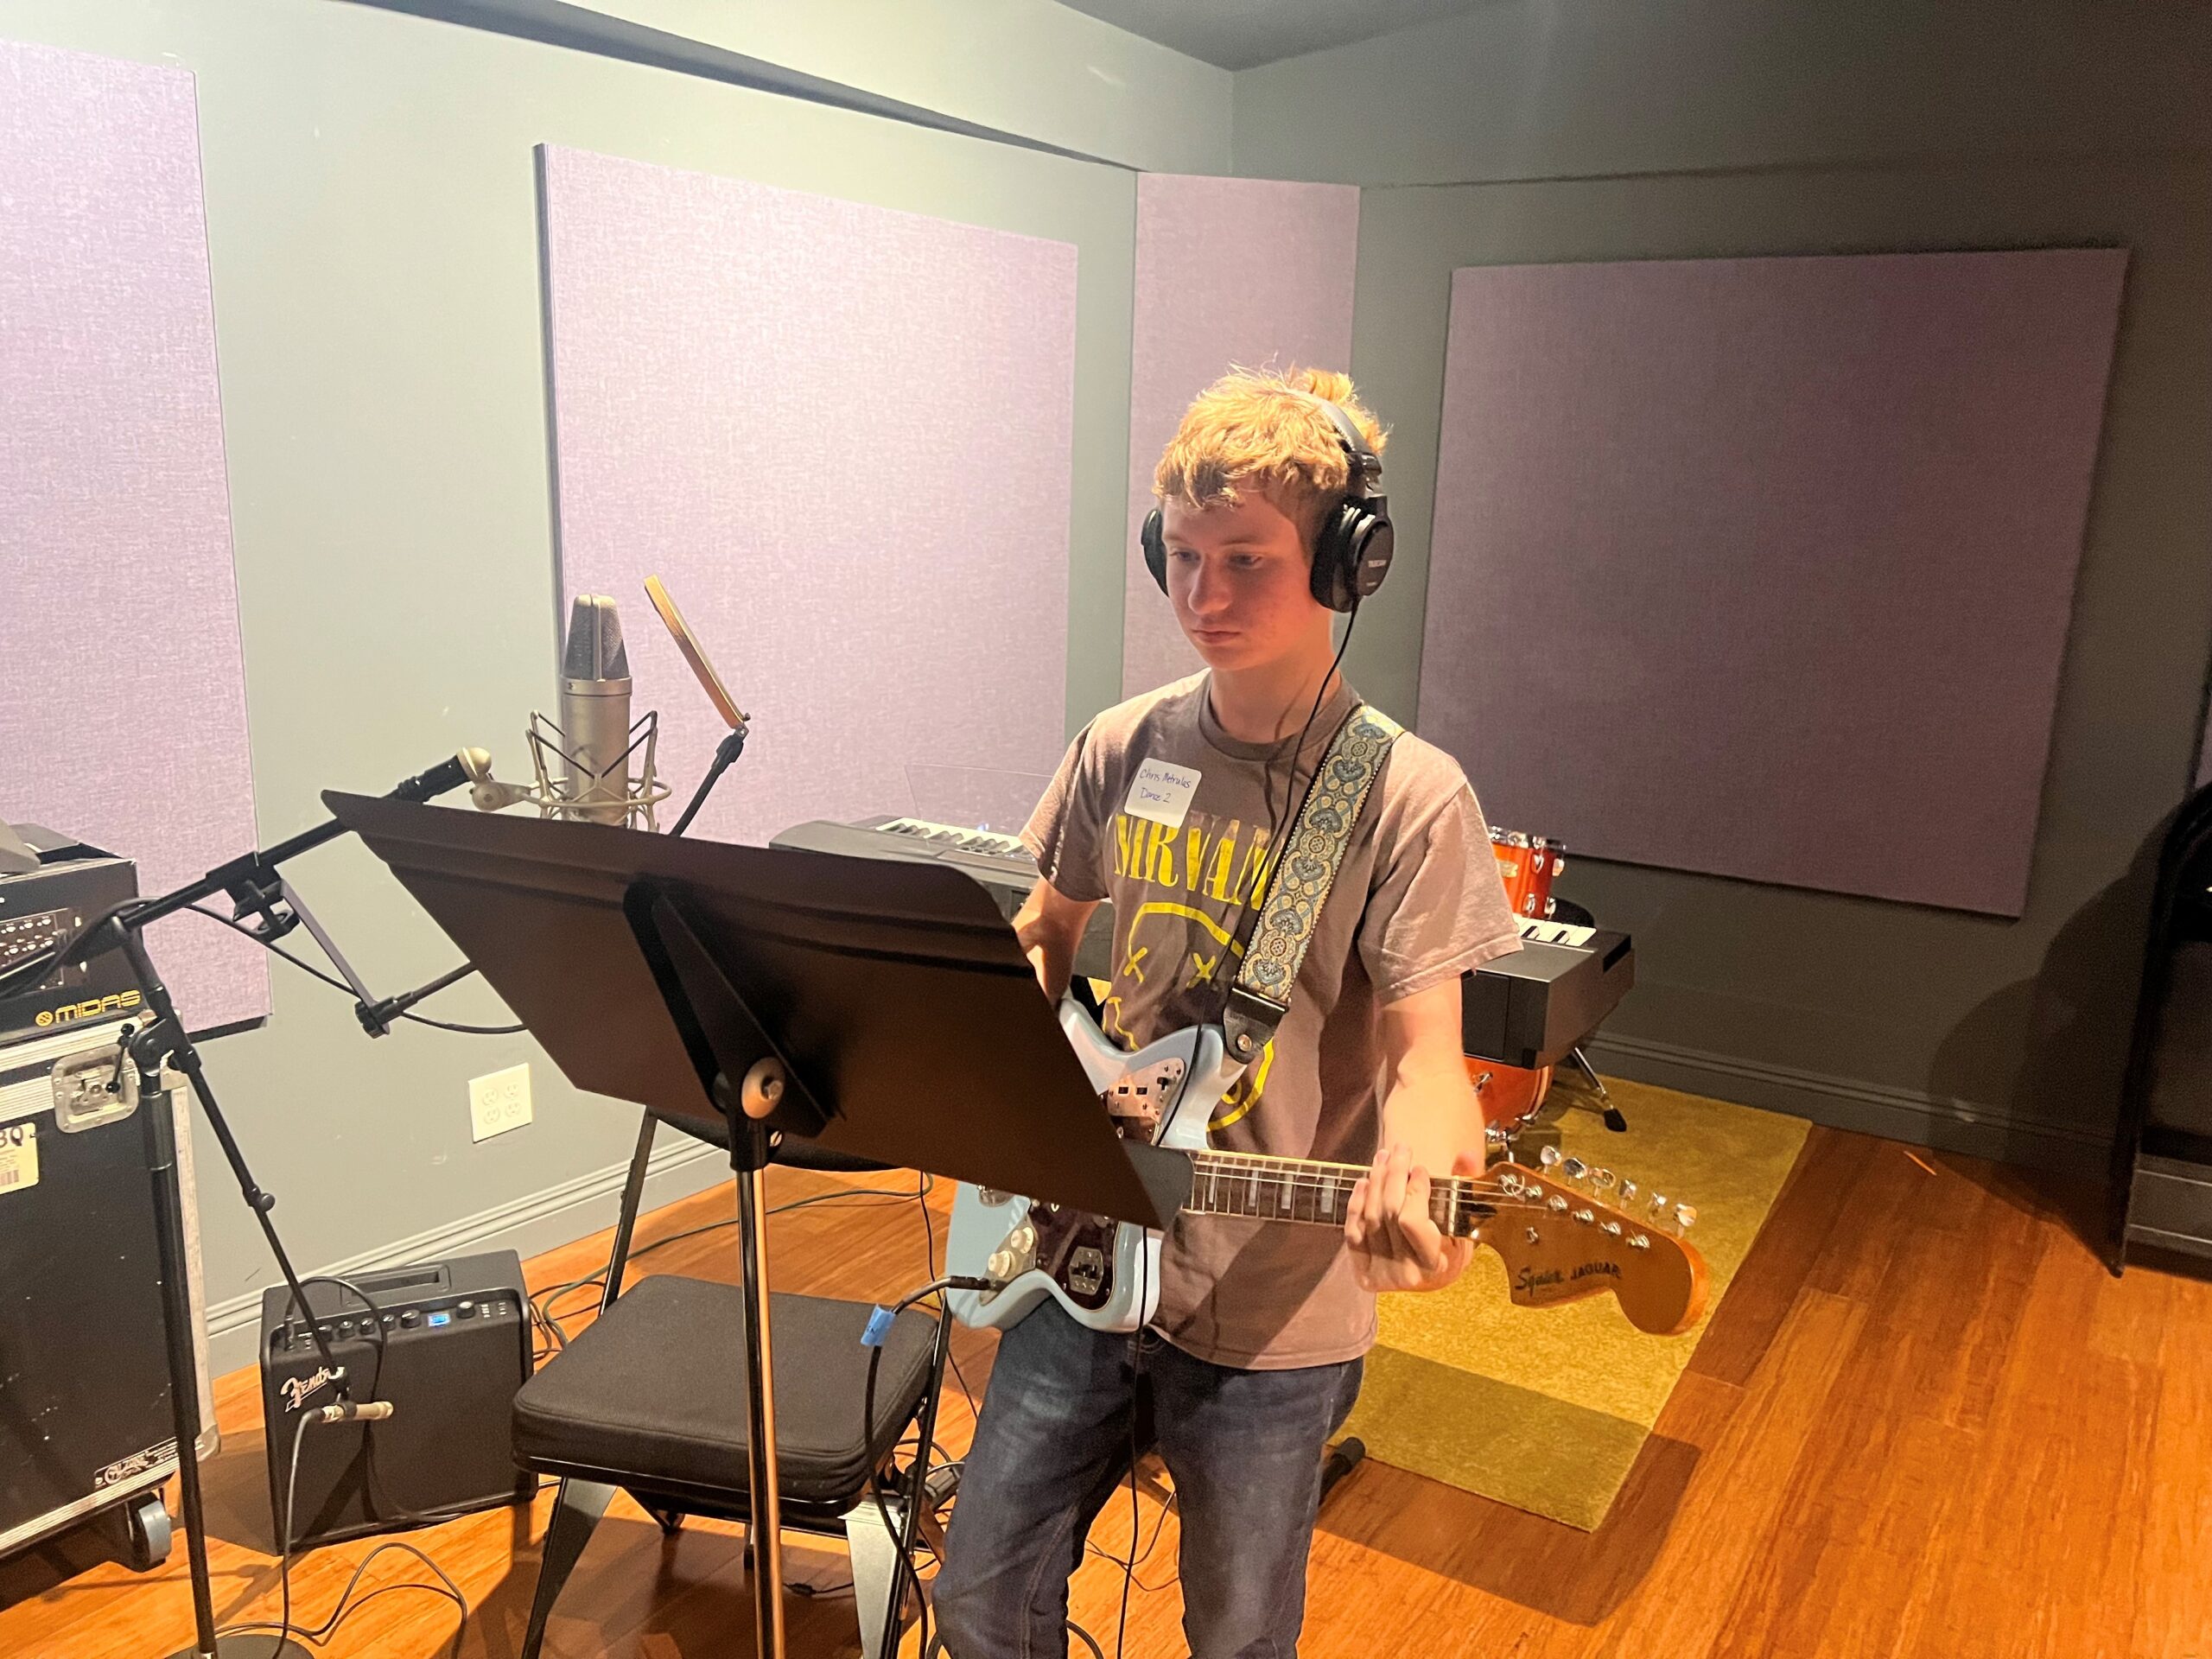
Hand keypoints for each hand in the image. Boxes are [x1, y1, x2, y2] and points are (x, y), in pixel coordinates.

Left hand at [1344, 1143, 1480, 1293]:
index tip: (1419, 1168)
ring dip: (1375, 1181)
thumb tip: (1468, 1155)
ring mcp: (1381, 1274)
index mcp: (1434, 1265)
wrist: (1429, 1280)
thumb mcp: (1465, 1223)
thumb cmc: (1450, 1249)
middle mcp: (1405, 1273)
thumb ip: (1466, 1186)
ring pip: (1371, 1218)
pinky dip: (1356, 1204)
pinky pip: (1353, 1231)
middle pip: (1389, 1213)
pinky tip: (1364, 1182)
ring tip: (1383, 1158)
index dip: (1414, 1190)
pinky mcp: (1363, 1272)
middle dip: (1394, 1174)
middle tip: (1400, 1149)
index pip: (1412, 1221)